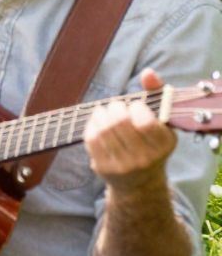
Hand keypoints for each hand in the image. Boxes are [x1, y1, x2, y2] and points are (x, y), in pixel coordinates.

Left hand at [85, 68, 176, 190]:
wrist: (140, 183)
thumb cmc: (152, 142)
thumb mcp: (162, 120)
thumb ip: (157, 93)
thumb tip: (148, 72)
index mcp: (163, 145)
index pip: (144, 121)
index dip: (136, 108)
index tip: (135, 107)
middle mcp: (145, 159)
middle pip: (119, 122)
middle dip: (115, 107)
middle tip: (117, 106)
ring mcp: (123, 165)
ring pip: (103, 128)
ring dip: (102, 113)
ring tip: (106, 111)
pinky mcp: (103, 168)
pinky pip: (91, 138)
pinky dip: (92, 124)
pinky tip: (98, 121)